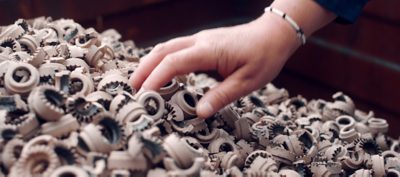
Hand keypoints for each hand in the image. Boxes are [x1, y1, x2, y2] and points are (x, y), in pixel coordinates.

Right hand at [130, 13, 301, 117]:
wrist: (273, 35)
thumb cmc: (263, 57)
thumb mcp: (246, 82)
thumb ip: (221, 96)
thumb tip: (199, 112)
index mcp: (209, 50)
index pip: (173, 62)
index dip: (156, 78)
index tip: (145, 95)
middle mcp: (200, 41)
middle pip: (162, 51)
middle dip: (144, 69)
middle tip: (133, 90)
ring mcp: (200, 39)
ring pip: (166, 47)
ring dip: (150, 63)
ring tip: (140, 82)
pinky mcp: (202, 42)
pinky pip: (175, 48)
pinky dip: (161, 60)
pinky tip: (159, 71)